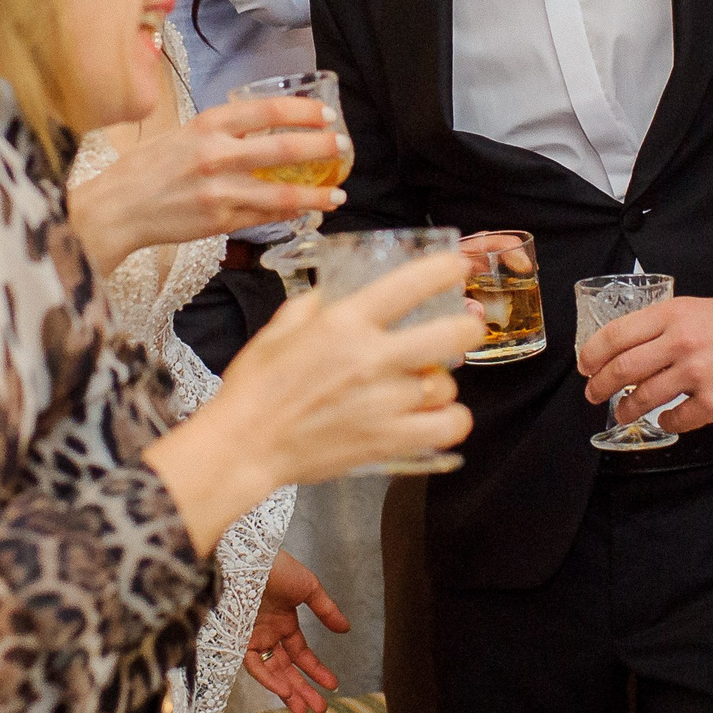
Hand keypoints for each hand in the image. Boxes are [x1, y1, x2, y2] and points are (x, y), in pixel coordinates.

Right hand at [68, 98, 343, 275]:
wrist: (118, 208)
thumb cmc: (148, 168)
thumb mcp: (183, 134)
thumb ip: (221, 131)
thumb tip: (264, 127)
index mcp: (207, 125)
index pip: (267, 110)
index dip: (303, 111)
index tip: (326, 113)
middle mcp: (216, 155)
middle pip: (283, 150)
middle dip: (321, 147)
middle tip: (343, 146)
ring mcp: (219, 192)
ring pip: (282, 194)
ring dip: (317, 194)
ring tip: (339, 193)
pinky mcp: (219, 222)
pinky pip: (264, 218)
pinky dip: (289, 214)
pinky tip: (307, 212)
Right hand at [151, 252, 477, 550]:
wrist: (245, 444)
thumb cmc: (256, 386)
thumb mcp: (280, 328)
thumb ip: (317, 303)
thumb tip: (341, 289)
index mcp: (344, 322)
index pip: (411, 284)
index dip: (445, 270)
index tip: (457, 268)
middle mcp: (371, 358)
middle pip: (452, 335)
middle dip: (468, 326)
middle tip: (465, 326)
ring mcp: (384, 402)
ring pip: (448, 385)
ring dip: (443, 382)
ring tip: (429, 383)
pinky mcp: (388, 440)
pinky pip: (447, 427)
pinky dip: (450, 420)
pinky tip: (437, 415)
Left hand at [244, 551, 347, 712]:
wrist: (248, 558)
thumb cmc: (277, 567)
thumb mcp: (308, 587)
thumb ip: (325, 610)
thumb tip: (346, 629)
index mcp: (284, 621)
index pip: (301, 654)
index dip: (317, 670)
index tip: (333, 685)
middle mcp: (268, 634)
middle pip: (288, 669)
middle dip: (304, 690)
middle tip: (320, 709)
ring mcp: (253, 638)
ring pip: (272, 672)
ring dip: (288, 692)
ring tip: (302, 710)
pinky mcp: (239, 641)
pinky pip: (255, 666)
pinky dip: (269, 679)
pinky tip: (284, 690)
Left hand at [576, 296, 712, 432]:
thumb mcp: (703, 310)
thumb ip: (668, 324)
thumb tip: (632, 343)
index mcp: (676, 315)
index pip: (616, 334)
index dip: (592, 353)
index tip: (585, 365)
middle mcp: (682, 342)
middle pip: (622, 368)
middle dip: (599, 385)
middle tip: (592, 393)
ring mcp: (697, 374)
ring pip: (643, 397)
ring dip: (626, 408)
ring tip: (623, 412)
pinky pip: (676, 418)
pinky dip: (666, 421)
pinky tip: (667, 418)